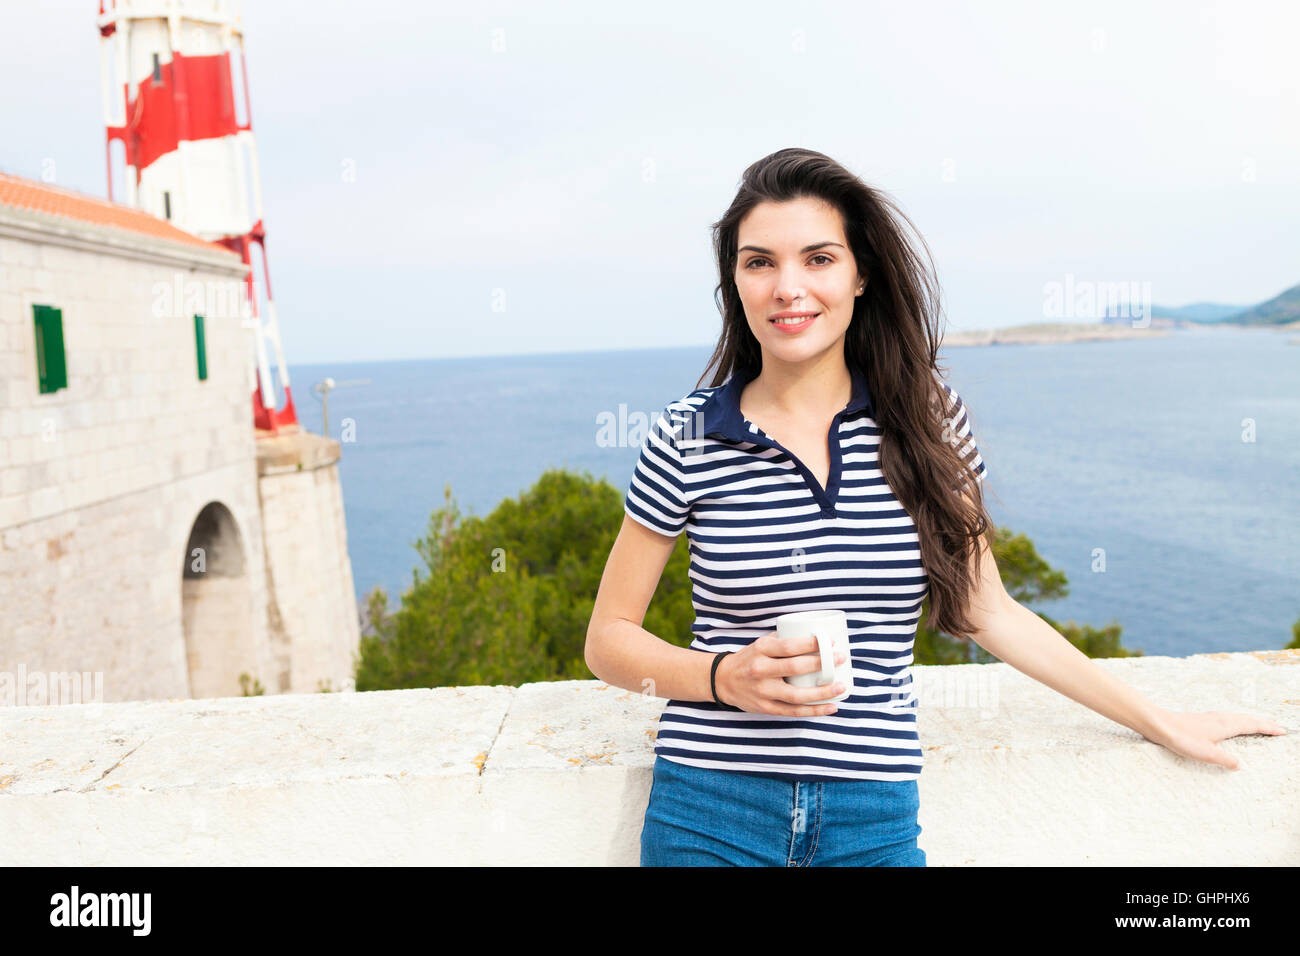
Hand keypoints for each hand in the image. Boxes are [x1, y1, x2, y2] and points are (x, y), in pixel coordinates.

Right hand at [716, 633, 846, 715]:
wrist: (723, 680)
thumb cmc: (749, 658)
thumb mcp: (761, 643)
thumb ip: (784, 640)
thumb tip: (816, 634)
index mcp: (761, 649)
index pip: (789, 646)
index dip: (812, 644)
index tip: (831, 642)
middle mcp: (760, 670)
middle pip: (795, 668)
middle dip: (822, 664)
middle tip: (841, 658)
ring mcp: (763, 691)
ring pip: (796, 695)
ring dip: (822, 692)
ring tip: (841, 686)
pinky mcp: (766, 708)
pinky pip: (794, 711)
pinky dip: (815, 711)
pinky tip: (831, 707)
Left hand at [1146, 709, 1286, 769]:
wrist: (1159, 724)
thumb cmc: (1181, 738)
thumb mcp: (1206, 753)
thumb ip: (1225, 759)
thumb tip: (1239, 765)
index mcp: (1226, 725)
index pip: (1253, 725)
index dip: (1268, 728)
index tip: (1282, 731)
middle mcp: (1221, 718)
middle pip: (1248, 719)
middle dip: (1264, 722)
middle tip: (1277, 726)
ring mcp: (1212, 717)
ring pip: (1238, 717)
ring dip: (1251, 720)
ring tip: (1260, 724)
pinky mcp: (1203, 719)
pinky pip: (1228, 718)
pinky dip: (1238, 720)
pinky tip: (1232, 724)